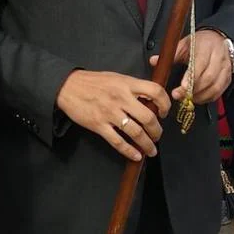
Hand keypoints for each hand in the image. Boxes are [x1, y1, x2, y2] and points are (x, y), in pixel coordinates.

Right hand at [55, 70, 171, 161]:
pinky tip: (136, 156)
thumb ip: (133, 87)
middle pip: (148, 117)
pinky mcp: (99, 125)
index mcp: (127, 84)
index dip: (165, 104)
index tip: (165, 112)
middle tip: (158, 135)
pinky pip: (118, 142)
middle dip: (157, 130)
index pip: (155, 91)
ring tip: (151, 150)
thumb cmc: (93, 81)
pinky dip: (129, 151)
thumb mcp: (116, 78)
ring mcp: (109, 113)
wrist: (67, 86)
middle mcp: (121, 98)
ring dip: (147, 144)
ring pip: (136, 133)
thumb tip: (151, 100)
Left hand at [150, 29, 232, 104]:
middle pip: (208, 77)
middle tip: (179, 96)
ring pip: (215, 87)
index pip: (199, 64)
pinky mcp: (228, 78)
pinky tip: (197, 99)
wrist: (219, 40)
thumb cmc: (199, 43)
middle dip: (193, 90)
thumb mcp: (185, 44)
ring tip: (186, 99)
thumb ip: (171, 54)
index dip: (190, 78)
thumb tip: (153, 61)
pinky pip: (219, 92)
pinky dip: (207, 98)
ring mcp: (225, 68)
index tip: (181, 87)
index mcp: (205, 46)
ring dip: (200, 96)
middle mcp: (218, 57)